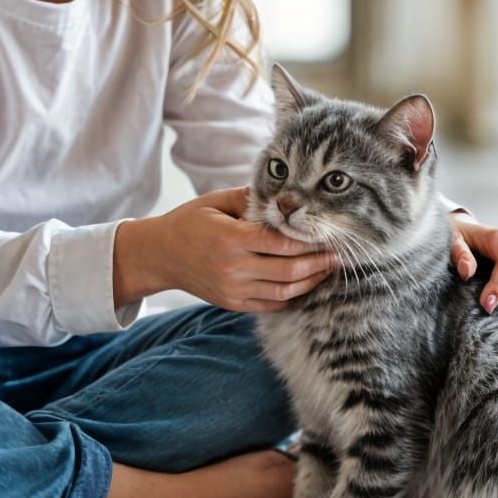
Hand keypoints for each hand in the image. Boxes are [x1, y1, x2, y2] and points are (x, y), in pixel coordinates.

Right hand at [114, 186, 335, 312]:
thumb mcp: (215, 201)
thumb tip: (283, 192)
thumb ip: (249, 197)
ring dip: (310, 282)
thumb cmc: (189, 222)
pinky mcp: (233, 304)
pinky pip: (271, 305)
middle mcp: (234, 268)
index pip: (280, 242)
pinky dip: (292, 296)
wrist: (160, 256)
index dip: (308, 240)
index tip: (326, 233)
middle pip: (288, 271)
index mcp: (230, 239)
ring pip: (284, 291)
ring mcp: (234, 290)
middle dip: (318, 263)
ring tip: (327, 270)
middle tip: (338, 254)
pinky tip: (306, 285)